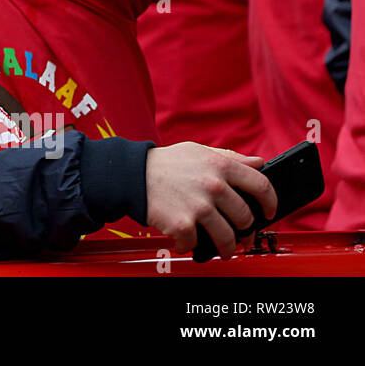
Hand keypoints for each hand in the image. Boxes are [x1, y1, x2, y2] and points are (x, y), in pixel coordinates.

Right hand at [145, 142, 275, 257]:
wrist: (131, 174)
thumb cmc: (166, 163)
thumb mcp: (199, 151)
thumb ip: (230, 157)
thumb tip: (259, 163)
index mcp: (221, 166)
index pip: (261, 186)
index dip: (270, 202)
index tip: (268, 212)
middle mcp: (214, 186)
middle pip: (245, 218)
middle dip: (246, 231)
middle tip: (241, 235)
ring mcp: (199, 207)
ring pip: (227, 237)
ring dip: (227, 248)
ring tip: (223, 249)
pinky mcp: (183, 224)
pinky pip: (196, 244)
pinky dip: (190, 245)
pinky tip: (185, 240)